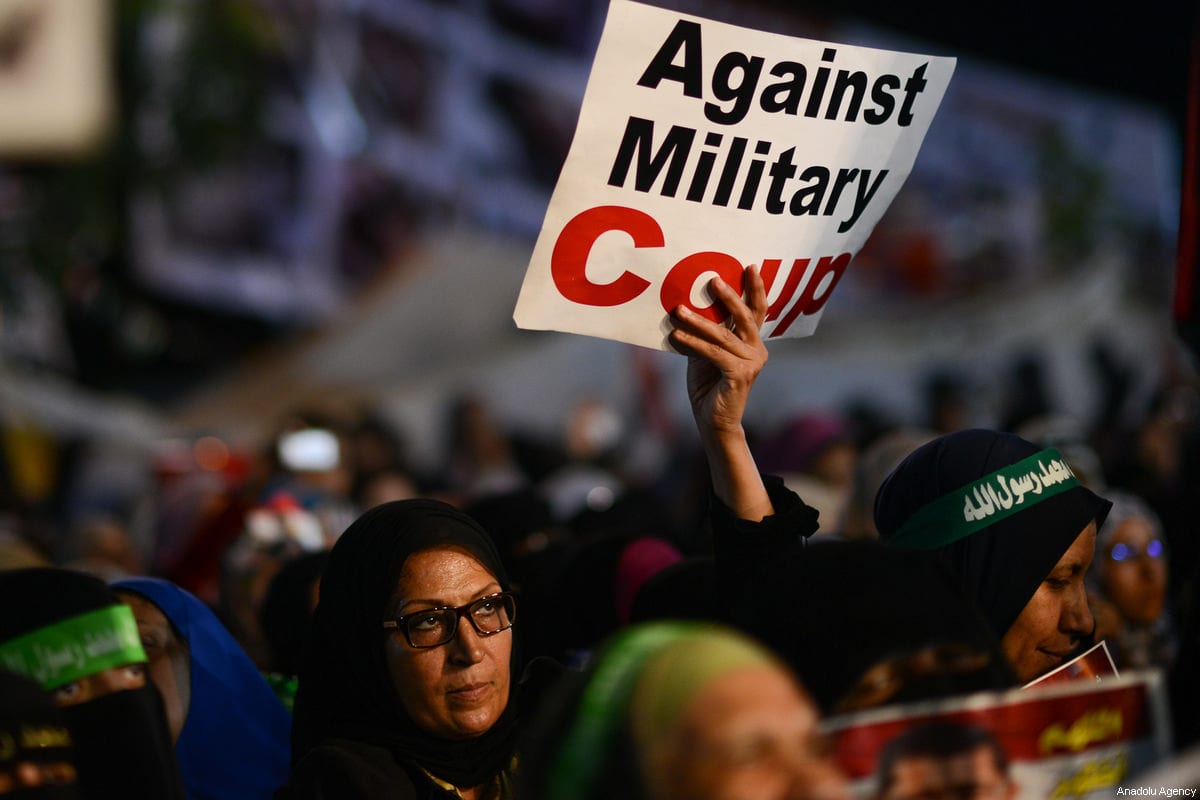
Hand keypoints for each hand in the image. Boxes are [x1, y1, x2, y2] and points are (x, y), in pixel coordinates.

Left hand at [668, 265, 768, 440]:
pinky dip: (693, 343)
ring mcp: (751, 363)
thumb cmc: (709, 385)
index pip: (756, 311)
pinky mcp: (740, 375)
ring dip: (698, 321)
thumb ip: (706, 333)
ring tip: (678, 309)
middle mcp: (757, 350)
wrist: (714, 421)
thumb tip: (686, 306)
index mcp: (752, 343)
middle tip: (713, 279)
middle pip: (745, 317)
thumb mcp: (706, 353)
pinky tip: (676, 336)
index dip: (755, 289)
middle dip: (729, 296)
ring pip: (723, 335)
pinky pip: (713, 353)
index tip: (750, 267)